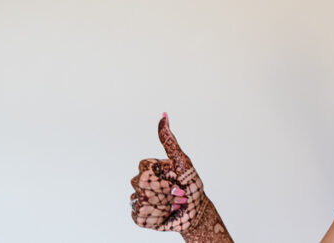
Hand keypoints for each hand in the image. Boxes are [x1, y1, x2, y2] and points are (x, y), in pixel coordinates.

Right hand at [130, 113, 205, 231]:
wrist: (195, 212)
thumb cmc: (191, 185)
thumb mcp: (182, 161)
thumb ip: (169, 141)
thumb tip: (163, 115)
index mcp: (150, 167)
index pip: (144, 167)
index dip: (161, 175)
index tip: (175, 179)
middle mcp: (141, 181)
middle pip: (140, 184)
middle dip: (163, 191)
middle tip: (177, 194)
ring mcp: (138, 198)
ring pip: (139, 201)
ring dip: (161, 205)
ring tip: (172, 205)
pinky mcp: (139, 216)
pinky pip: (139, 216)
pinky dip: (154, 218)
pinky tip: (164, 216)